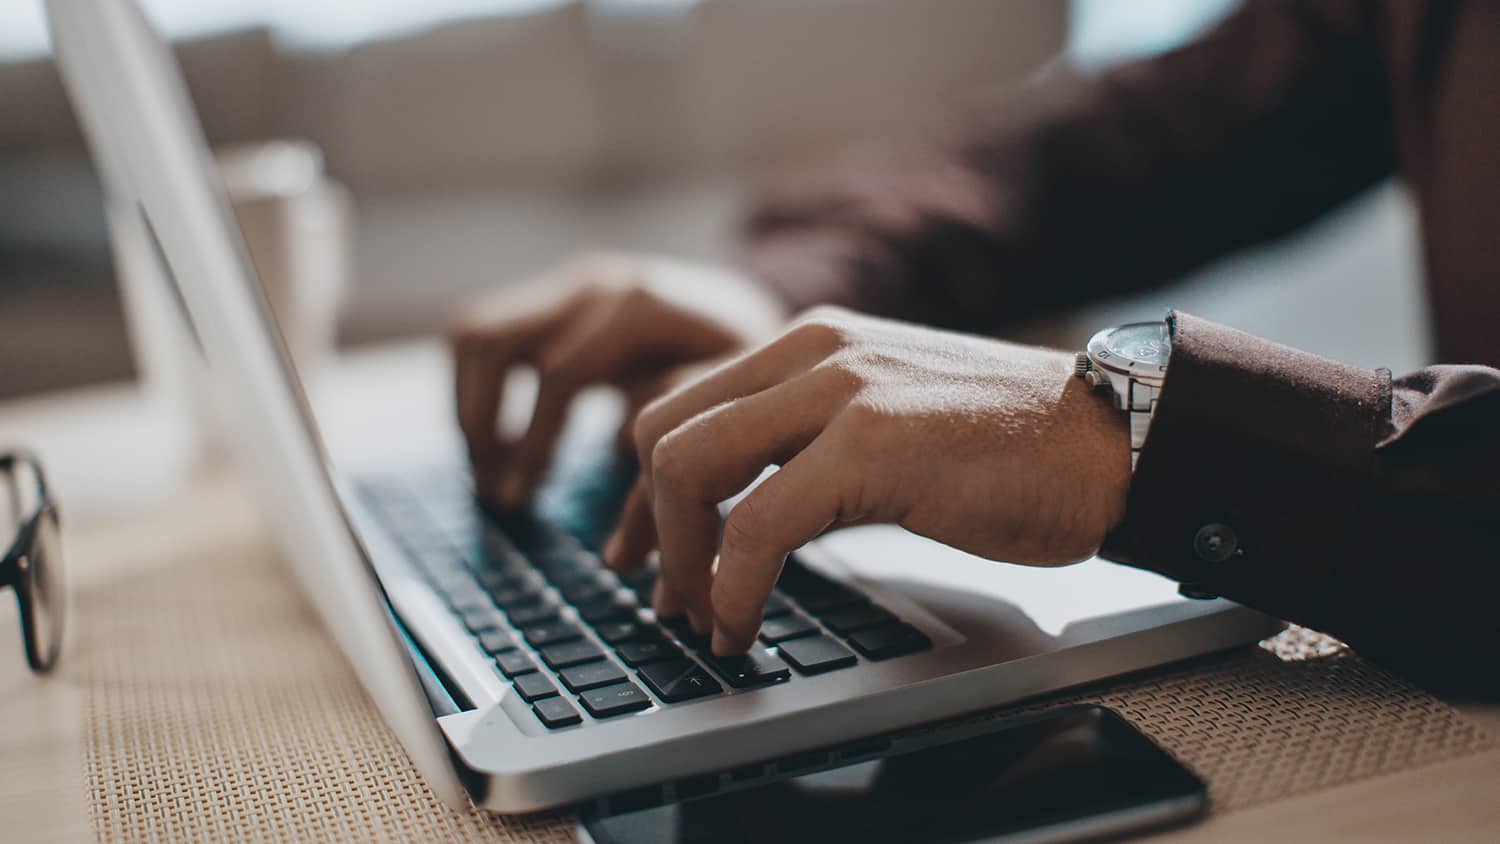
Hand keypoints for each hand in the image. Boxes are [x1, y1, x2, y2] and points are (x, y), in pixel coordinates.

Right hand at [449, 252, 785, 506]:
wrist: (754, 312)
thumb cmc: (752, 370)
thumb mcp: (739, 406)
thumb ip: (682, 450)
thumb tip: (621, 509)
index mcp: (642, 306)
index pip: (561, 374)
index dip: (536, 445)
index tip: (517, 502)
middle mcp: (595, 284)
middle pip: (493, 340)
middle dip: (482, 423)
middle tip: (494, 492)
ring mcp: (568, 284)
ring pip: (475, 332)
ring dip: (469, 406)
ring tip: (489, 473)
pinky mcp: (552, 297)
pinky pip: (482, 333)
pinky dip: (476, 389)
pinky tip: (502, 444)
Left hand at [605, 307, 1131, 653]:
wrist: (1109, 442)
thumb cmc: (1007, 450)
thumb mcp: (884, 423)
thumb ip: (808, 443)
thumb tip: (739, 515)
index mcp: (810, 343)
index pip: (680, 404)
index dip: (644, 490)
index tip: (642, 553)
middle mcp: (812, 351)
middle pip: (661, 429)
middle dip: (646, 524)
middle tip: (663, 595)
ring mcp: (840, 391)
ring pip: (689, 465)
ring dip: (679, 558)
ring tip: (701, 617)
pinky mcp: (871, 445)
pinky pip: (757, 523)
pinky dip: (731, 587)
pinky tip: (741, 626)